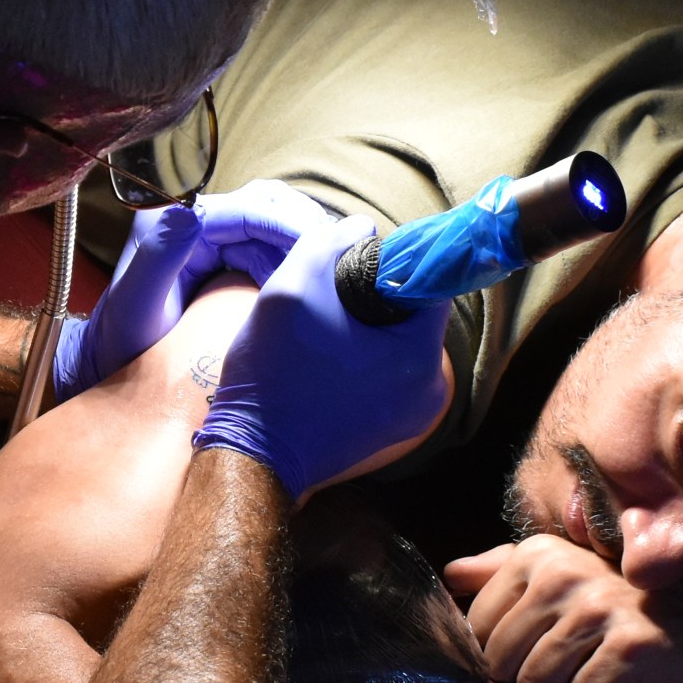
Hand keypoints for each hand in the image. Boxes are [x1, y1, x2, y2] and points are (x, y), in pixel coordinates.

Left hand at [53, 180, 333, 400]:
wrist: (114, 368)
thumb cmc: (120, 343)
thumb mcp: (134, 305)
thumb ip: (157, 257)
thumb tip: (190, 213)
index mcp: (175, 224)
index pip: (246, 208)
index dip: (287, 222)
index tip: (319, 245)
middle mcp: (198, 225)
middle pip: (268, 205)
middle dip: (304, 224)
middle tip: (337, 253)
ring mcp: (216, 244)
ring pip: (276, 225)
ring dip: (307, 240)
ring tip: (335, 266)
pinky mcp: (229, 265)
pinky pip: (273, 251)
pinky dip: (298, 260)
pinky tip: (317, 281)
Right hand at [194, 215, 451, 499]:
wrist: (253, 454)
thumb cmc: (272, 374)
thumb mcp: (290, 288)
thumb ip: (329, 244)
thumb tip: (362, 228)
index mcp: (419, 356)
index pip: (427, 282)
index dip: (392, 261)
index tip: (354, 260)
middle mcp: (429, 389)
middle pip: (412, 315)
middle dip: (374, 297)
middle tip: (328, 295)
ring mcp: (412, 415)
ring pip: (396, 344)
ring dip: (365, 327)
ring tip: (320, 328)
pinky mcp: (389, 429)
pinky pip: (385, 374)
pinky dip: (360, 358)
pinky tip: (323, 358)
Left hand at [446, 536, 682, 682]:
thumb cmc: (640, 603)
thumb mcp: (571, 574)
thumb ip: (504, 571)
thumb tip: (448, 574)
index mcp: (539, 556)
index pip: (476, 630)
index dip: (504, 653)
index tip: (546, 645)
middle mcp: (563, 576)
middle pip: (501, 664)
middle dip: (534, 676)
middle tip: (580, 660)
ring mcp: (599, 610)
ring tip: (601, 669)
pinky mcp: (631, 648)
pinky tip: (628, 681)